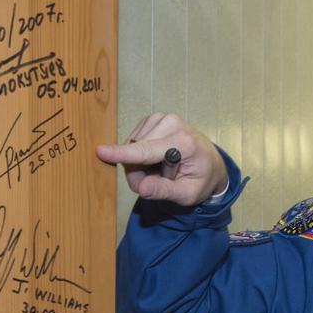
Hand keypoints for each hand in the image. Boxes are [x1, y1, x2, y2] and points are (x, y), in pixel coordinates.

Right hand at [96, 113, 228, 205]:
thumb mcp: (188, 194)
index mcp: (183, 142)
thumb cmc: (201, 179)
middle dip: (138, 174)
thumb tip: (143, 189)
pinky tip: (156, 159)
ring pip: (132, 147)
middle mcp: (172, 124)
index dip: (122, 154)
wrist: (211, 163)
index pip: (147, 150)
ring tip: (160, 171)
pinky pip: (134, 141)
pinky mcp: (153, 118)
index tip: (100, 151)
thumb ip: (164, 191)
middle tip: (156, 183)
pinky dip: (140, 154)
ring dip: (139, 165)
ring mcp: (161, 118)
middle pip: (135, 153)